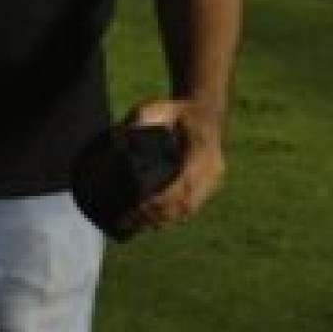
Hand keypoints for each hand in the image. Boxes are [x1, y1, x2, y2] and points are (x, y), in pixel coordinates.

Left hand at [121, 97, 225, 232]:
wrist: (202, 111)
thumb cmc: (175, 111)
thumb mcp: (158, 107)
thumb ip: (143, 118)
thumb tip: (118, 136)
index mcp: (202, 150)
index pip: (185, 183)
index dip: (163, 198)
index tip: (140, 204)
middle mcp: (212, 168)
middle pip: (186, 203)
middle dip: (156, 215)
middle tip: (128, 220)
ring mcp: (213, 179)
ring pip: (188, 210)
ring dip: (162, 220)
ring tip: (133, 224)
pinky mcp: (209, 186)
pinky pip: (191, 208)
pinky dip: (170, 218)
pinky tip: (149, 222)